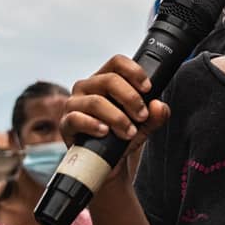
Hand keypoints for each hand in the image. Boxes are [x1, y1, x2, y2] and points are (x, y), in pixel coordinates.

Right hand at [60, 55, 170, 179]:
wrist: (107, 162)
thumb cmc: (121, 135)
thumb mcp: (143, 125)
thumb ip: (155, 115)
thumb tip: (158, 106)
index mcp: (105, 79)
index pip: (117, 62)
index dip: (134, 72)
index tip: (148, 88)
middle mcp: (87, 87)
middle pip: (110, 80)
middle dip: (131, 99)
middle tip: (142, 116)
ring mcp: (74, 104)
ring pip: (96, 101)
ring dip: (118, 117)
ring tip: (129, 132)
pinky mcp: (66, 123)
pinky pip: (77, 118)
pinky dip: (93, 125)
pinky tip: (105, 132)